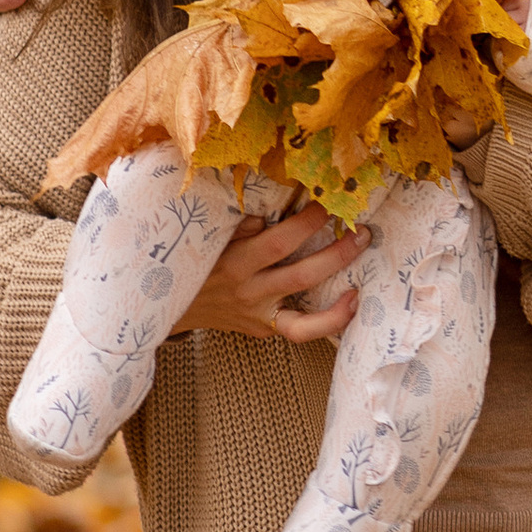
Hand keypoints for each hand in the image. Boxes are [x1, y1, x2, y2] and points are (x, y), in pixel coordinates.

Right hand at [174, 204, 370, 345]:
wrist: (170, 303)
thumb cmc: (198, 259)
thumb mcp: (211, 235)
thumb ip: (241, 222)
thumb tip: (280, 200)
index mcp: (233, 263)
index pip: (278, 242)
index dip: (307, 223)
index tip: (329, 201)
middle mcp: (248, 292)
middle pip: (300, 275)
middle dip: (336, 253)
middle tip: (361, 231)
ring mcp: (258, 315)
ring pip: (305, 316)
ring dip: (339, 294)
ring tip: (361, 271)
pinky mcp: (265, 330)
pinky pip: (300, 331)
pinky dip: (329, 321)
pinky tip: (350, 303)